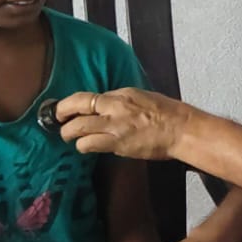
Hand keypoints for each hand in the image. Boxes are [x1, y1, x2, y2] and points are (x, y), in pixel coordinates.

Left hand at [57, 88, 186, 159]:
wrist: (182, 130)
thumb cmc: (169, 114)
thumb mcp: (143, 97)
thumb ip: (123, 101)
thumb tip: (107, 106)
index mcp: (122, 94)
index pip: (87, 96)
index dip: (69, 103)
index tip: (63, 108)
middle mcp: (115, 107)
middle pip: (76, 109)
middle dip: (61, 117)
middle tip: (59, 123)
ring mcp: (115, 126)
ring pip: (78, 129)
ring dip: (69, 135)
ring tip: (70, 138)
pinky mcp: (117, 144)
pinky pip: (90, 144)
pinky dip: (83, 146)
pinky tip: (85, 147)